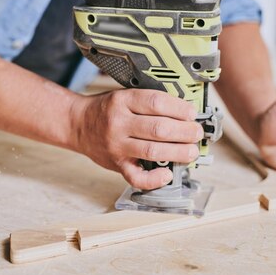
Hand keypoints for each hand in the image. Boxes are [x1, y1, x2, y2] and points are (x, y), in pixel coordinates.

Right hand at [71, 89, 203, 189]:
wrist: (78, 124)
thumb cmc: (106, 110)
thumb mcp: (124, 95)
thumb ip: (148, 103)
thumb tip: (183, 112)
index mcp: (122, 101)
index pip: (156, 102)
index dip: (179, 108)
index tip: (191, 113)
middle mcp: (119, 123)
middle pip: (158, 128)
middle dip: (184, 131)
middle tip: (196, 133)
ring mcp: (117, 146)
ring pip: (153, 151)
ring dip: (178, 152)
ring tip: (191, 152)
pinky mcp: (117, 165)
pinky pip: (136, 177)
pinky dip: (154, 179)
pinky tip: (167, 174)